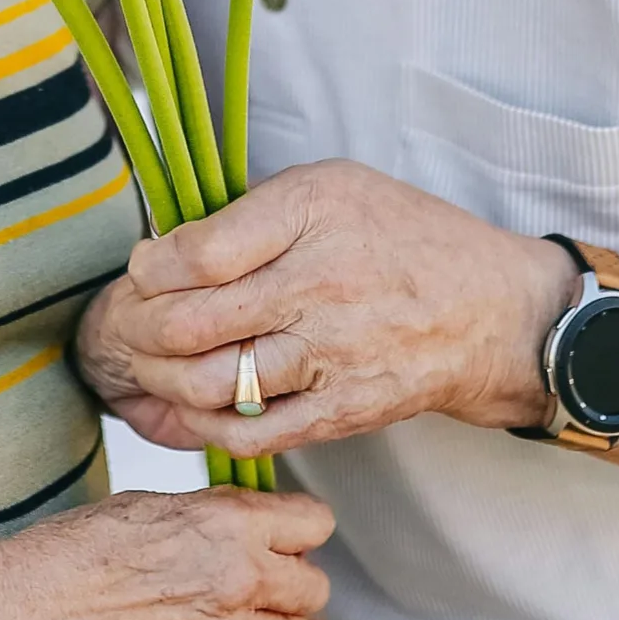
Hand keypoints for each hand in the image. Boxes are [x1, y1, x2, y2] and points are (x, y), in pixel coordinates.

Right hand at [0, 486, 335, 619]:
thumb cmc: (70, 556)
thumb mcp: (146, 507)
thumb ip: (209, 515)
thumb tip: (243, 523)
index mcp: (226, 526)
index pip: (313, 522)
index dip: (300, 526)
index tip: (291, 534)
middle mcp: (240, 582)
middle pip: (315, 586)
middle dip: (298, 581)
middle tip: (274, 581)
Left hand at [74, 160, 574, 456]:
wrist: (493, 312)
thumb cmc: (403, 237)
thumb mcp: (331, 187)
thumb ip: (251, 213)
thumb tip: (166, 250)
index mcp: (312, 214)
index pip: (198, 252)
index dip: (151, 267)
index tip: (143, 268)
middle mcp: (319, 284)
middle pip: (190, 322)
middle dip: (137, 328)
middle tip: (126, 324)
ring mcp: (330, 355)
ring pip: (212, 382)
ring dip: (161, 379)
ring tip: (148, 365)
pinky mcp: (341, 410)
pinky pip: (251, 432)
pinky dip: (205, 425)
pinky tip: (192, 405)